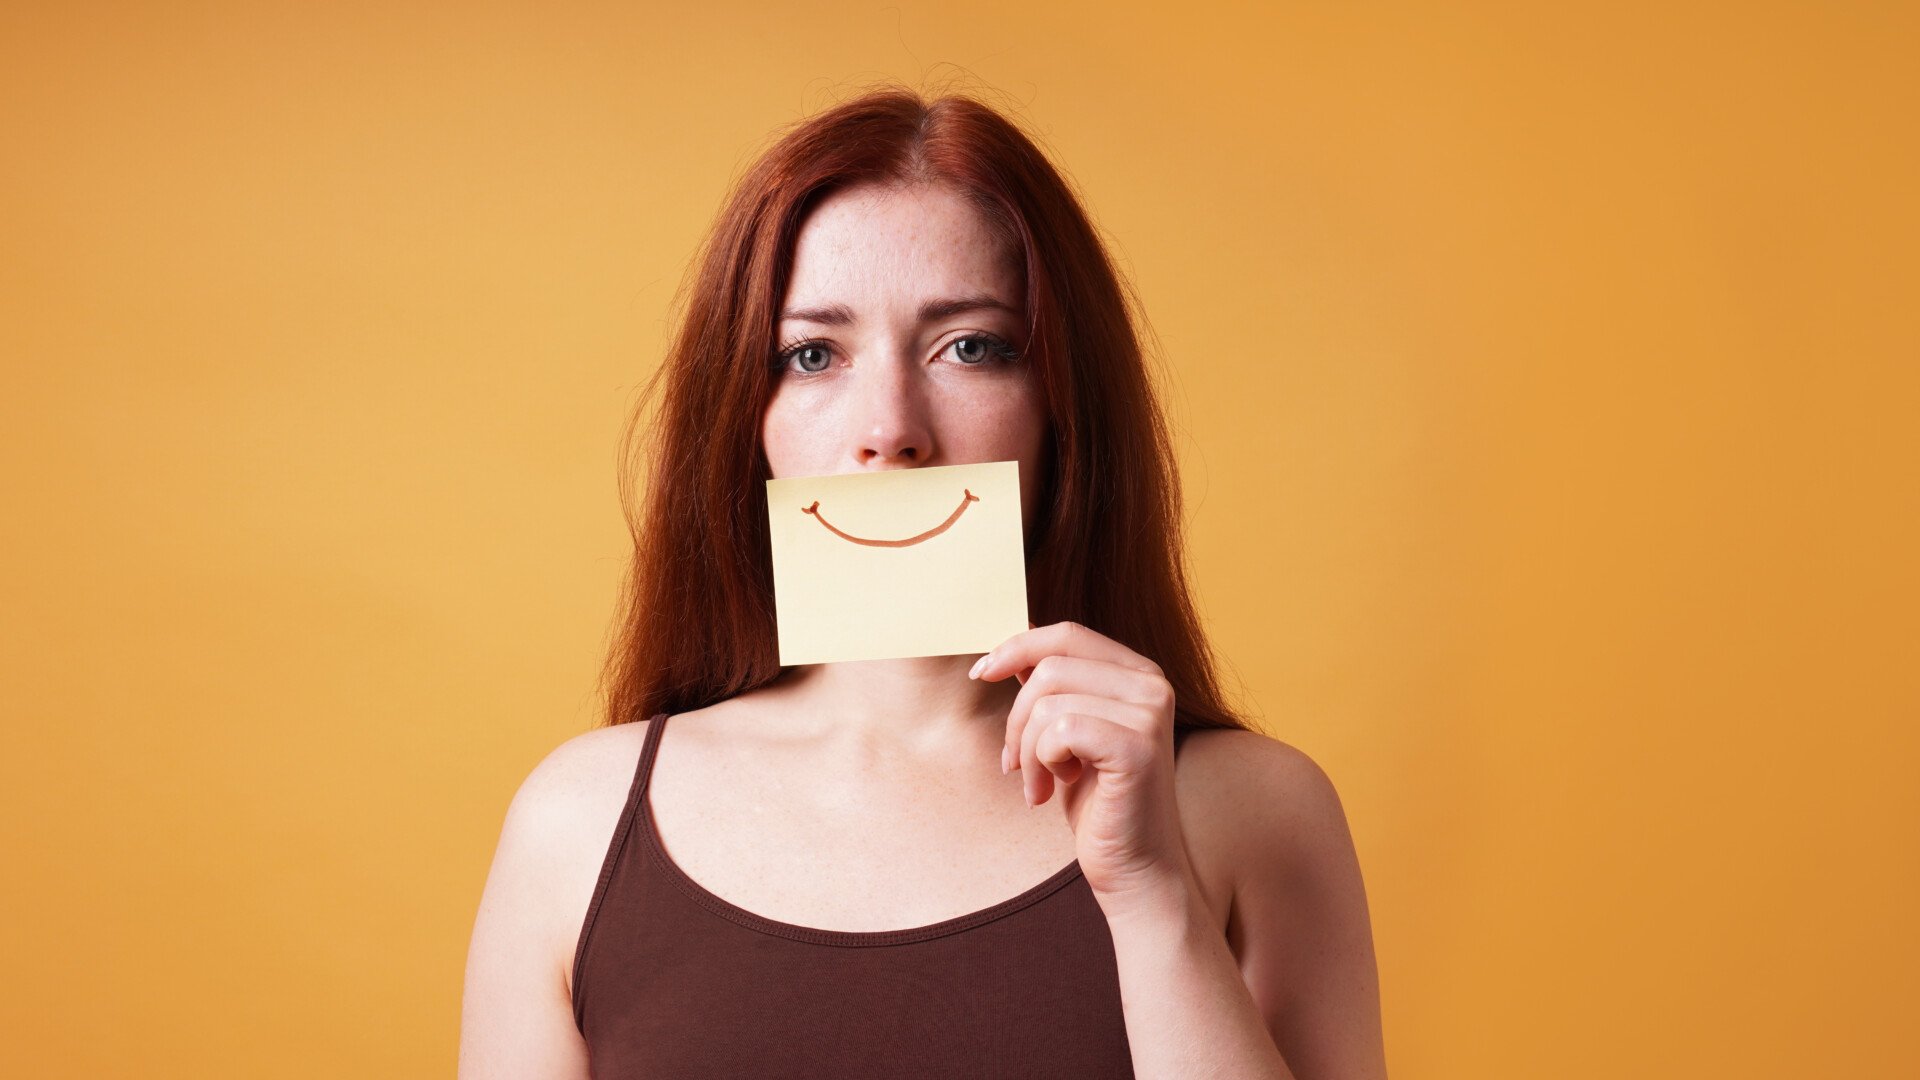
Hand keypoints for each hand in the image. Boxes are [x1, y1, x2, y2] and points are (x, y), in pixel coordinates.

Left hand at [969, 620, 1194, 913]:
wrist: (1135, 869)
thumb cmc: (1099, 805)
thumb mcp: (1071, 735)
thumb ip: (1057, 688)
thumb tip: (1015, 647)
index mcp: (1139, 674)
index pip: (1067, 634)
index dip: (1017, 647)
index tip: (981, 673)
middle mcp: (1152, 685)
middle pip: (1050, 667)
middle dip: (1016, 717)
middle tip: (1014, 763)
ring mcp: (1149, 714)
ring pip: (1048, 701)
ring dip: (1027, 749)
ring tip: (1039, 783)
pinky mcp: (1138, 747)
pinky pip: (1059, 730)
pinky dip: (1042, 763)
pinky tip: (1053, 789)